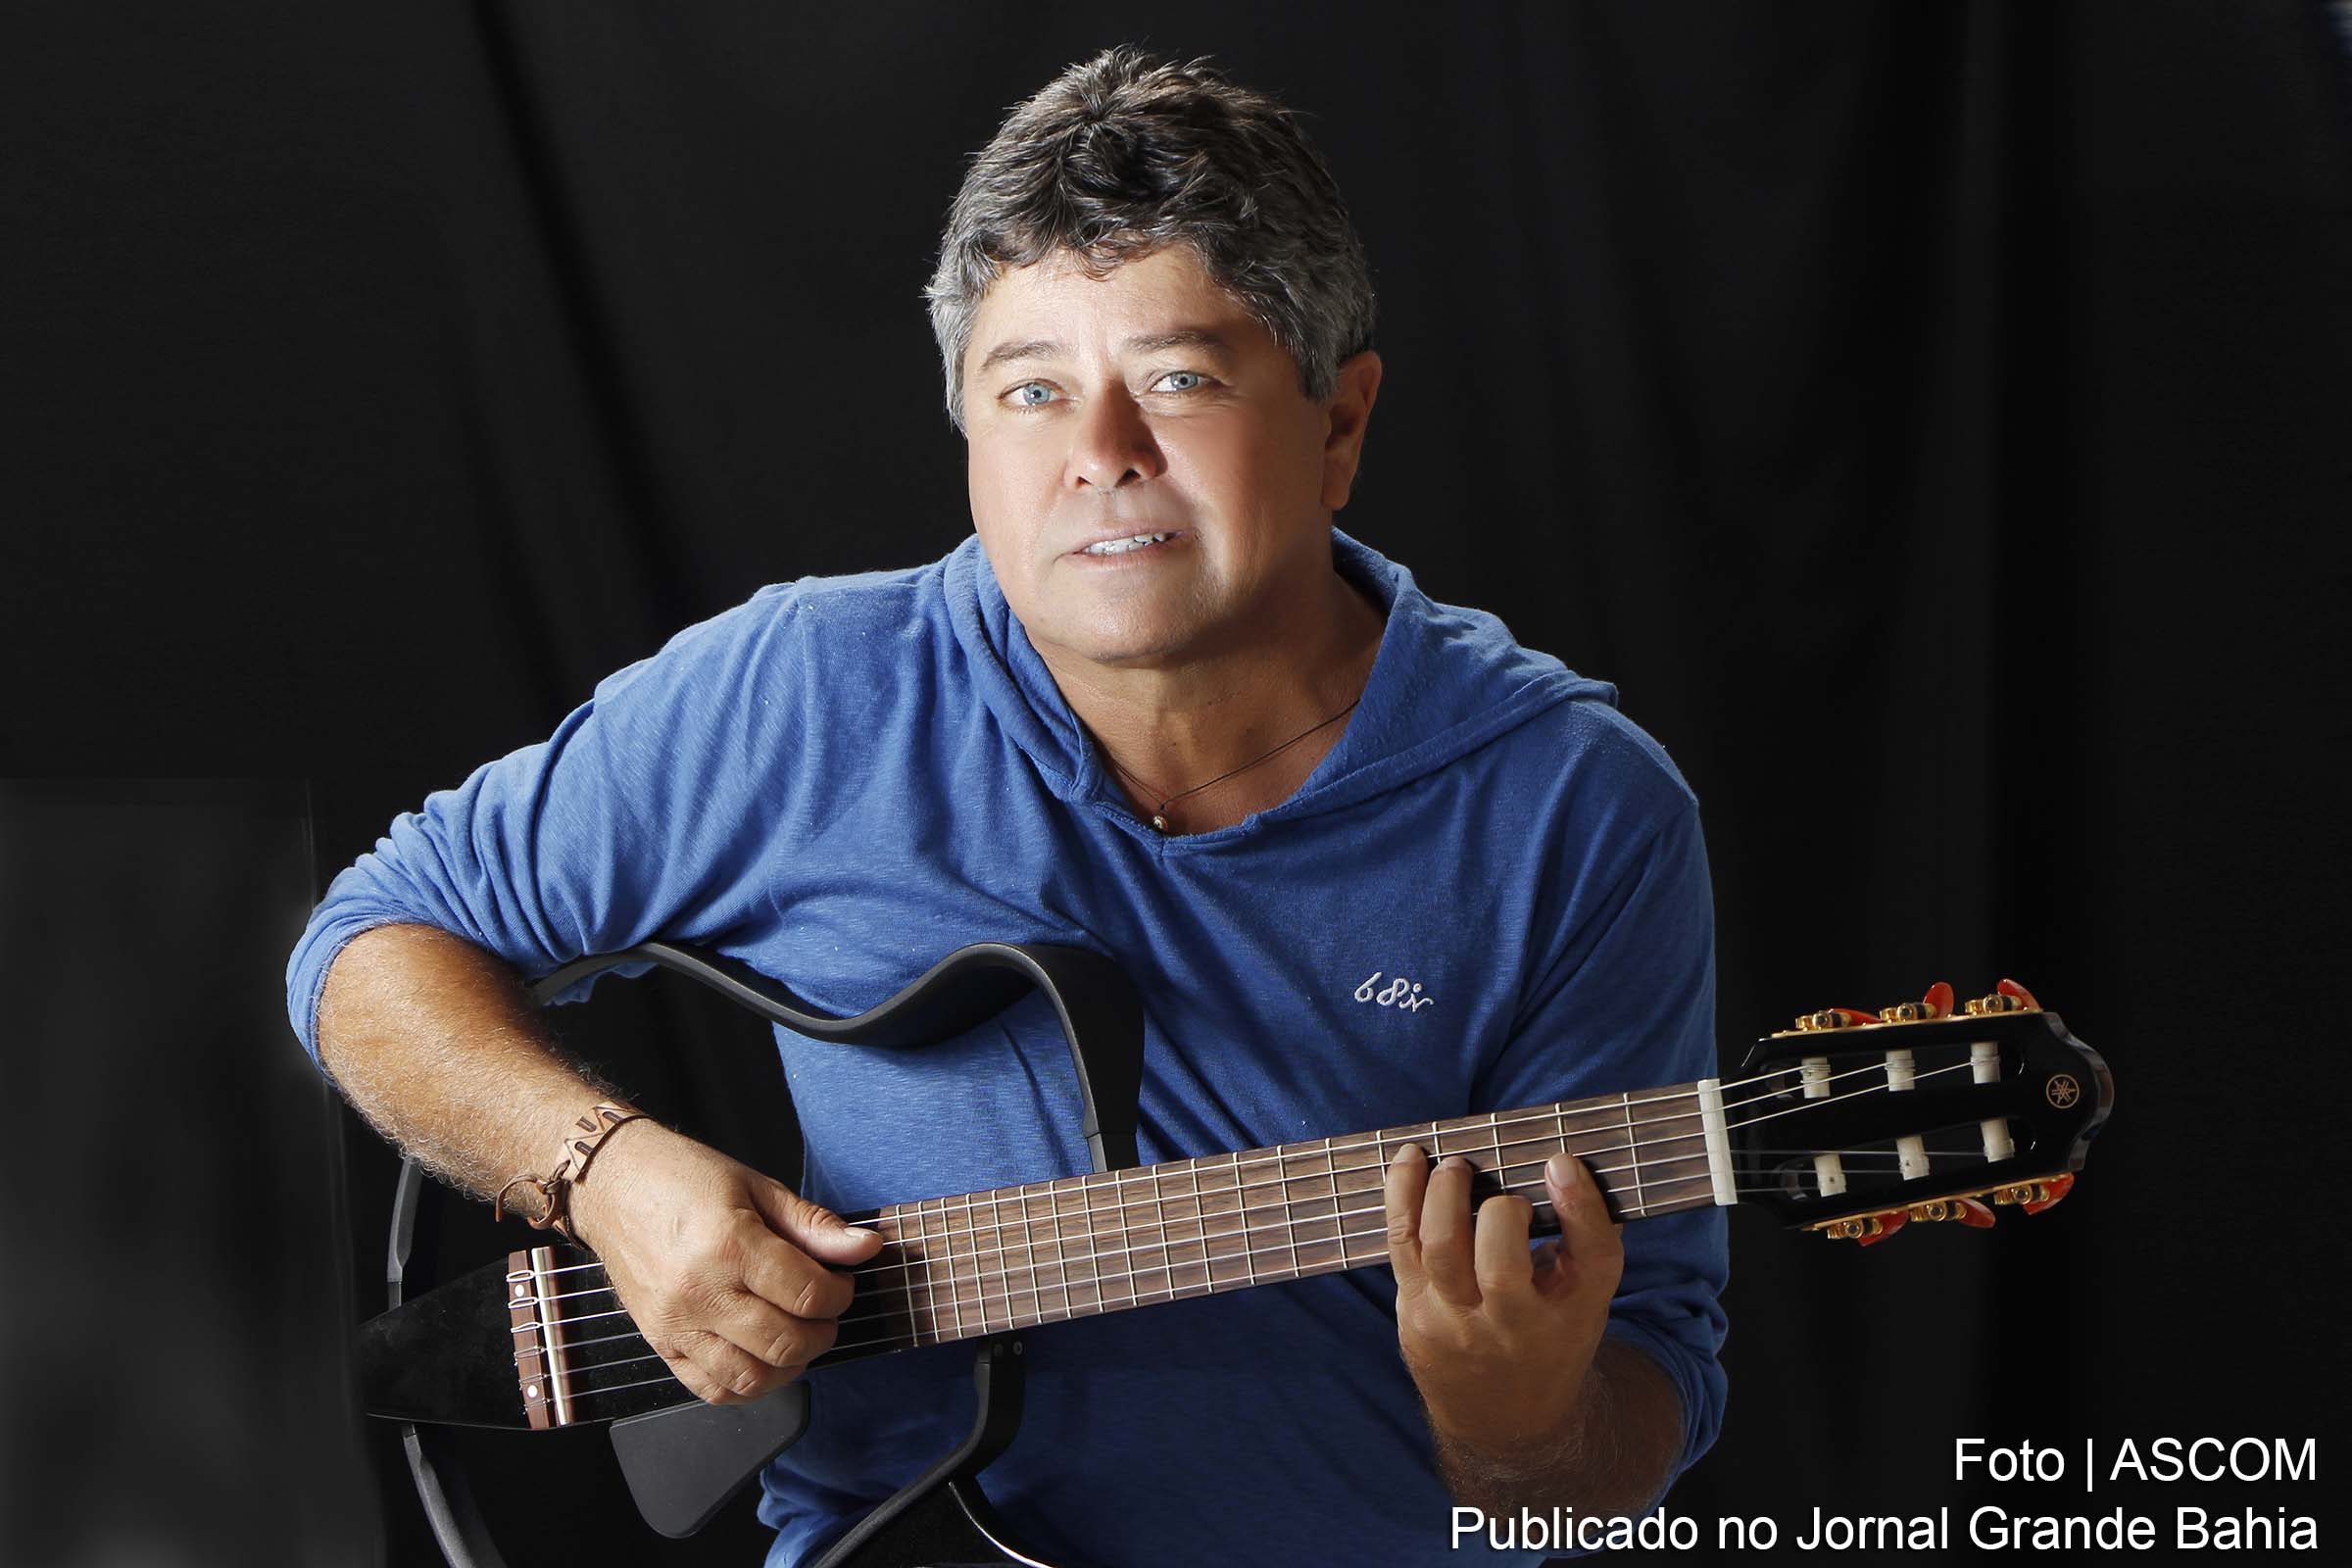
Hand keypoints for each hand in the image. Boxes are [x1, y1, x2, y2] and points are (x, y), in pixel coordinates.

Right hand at [566, 1121, 883, 1404]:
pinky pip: (711, 1389)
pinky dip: (747, 1384)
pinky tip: (760, 1356)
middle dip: (822, 1332)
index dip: (840, 1294)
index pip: (807, 1294)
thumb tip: (866, 1247)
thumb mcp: (756, 1186)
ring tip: (796, 1335)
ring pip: (751, 1377)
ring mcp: (676, 1324)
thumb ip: (813, 1225)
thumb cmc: (683, 1178)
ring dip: (789, 1365)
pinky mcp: (658, 1343)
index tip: (841, 1283)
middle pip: (784, 1342)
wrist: (611, 1184)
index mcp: (729, 1245)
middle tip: (824, 1311)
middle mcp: (700, 1292)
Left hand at [1383, 1144, 1623, 1455]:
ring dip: (1440, 1194)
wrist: (1505, 1419)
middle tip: (1494, 1181)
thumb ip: (1585, 1235)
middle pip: (1502, 1268)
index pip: (1591, 1259)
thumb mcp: (1585, 1298)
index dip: (1579, 1207)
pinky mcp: (1413, 1313)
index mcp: (1574, 1313)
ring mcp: (1456, 1325)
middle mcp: (1516, 1328)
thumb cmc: (1550, 1334)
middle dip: (1497, 1211)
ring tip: (1452, 1166)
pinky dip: (1402, 1196)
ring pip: (1439, 1250)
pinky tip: (1409, 1162)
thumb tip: (1566, 1164)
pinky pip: (1401, 1245)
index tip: (1560, 1162)